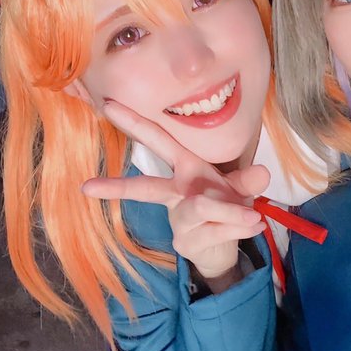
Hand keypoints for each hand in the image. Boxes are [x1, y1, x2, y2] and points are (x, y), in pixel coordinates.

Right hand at [82, 101, 270, 286]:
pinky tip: (254, 225)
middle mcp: (176, 192)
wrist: (226, 245)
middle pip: (146, 187)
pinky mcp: (186, 243)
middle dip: (118, 186)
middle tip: (87, 187)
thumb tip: (263, 172)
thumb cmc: (226, 205)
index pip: (159, 142)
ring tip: (254, 217)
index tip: (108, 106)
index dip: (136, 123)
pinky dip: (239, 228)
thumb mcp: (241, 188)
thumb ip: (249, 179)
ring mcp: (178, 220)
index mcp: (186, 169)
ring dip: (229, 212)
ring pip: (198, 209)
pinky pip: (214, 232)